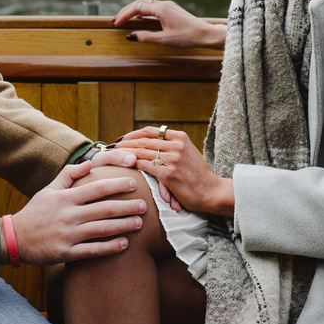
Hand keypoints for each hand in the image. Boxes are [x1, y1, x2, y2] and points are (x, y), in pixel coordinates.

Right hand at [10, 160, 146, 264]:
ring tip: (140, 223)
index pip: (97, 188)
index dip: (117, 185)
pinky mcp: (66, 253)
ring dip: (124, 226)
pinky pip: (93, 250)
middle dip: (127, 207)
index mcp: (66, 198)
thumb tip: (89, 162)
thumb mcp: (49, 189)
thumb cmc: (36, 212)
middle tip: (145, 205)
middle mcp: (69, 215)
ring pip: (102, 230)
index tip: (134, 183)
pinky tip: (125, 244)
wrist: (15, 238)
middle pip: (105, 209)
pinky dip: (110, 247)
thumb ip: (69, 174)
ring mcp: (68, 235)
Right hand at [112, 0, 225, 48]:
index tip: (116, 23)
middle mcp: (164, 4)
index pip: (137, 8)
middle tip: (116, 20)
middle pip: (140, 3)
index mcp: (161, 9)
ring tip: (125, 18)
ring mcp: (169, 5)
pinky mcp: (172, 9)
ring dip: (134, 10)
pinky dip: (143, 11)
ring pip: (146, 3)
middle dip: (126, 10)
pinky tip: (141, 18)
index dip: (124, 15)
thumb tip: (130, 36)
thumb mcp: (164, 40)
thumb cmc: (188, 37)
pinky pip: (153, 6)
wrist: (206, 34)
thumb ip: (146, 37)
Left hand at [114, 126, 233, 216]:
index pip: (151, 131)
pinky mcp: (168, 173)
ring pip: (142, 152)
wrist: (211, 192)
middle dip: (125, 143)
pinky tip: (125, 166)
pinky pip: (145, 166)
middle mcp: (176, 145)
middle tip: (113, 147)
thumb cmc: (198, 175)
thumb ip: (172, 146)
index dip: (134, 134)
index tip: (123, 138)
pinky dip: (133, 164)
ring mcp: (173, 159)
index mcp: (180, 137)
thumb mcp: (187, 153)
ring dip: (126, 153)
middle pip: (143, 140)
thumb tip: (151, 143)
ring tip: (114, 156)